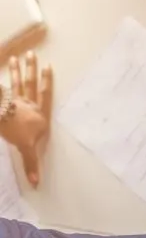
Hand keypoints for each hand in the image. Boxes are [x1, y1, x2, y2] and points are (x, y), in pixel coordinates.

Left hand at [0, 52, 52, 186]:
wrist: (3, 118)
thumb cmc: (16, 132)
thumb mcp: (25, 148)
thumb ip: (30, 163)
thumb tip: (36, 183)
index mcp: (37, 113)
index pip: (43, 94)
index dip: (46, 81)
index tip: (48, 66)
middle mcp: (27, 104)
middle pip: (29, 84)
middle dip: (30, 70)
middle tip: (31, 54)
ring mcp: (12, 100)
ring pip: (14, 83)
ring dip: (15, 71)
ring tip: (16, 58)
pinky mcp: (1, 99)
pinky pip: (2, 87)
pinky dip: (1, 81)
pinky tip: (2, 68)